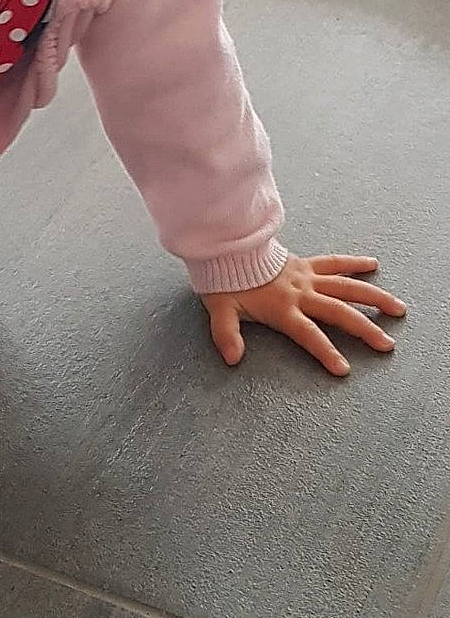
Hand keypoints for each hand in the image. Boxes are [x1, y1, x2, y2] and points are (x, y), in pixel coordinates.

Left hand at [202, 254, 405, 378]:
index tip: (344, 369)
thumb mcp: (220, 311)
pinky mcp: (307, 264)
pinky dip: (353, 263)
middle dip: (364, 329)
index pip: (308, 334)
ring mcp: (307, 277)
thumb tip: (233, 358)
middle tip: (387, 345)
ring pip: (347, 287)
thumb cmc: (226, 281)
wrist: (228, 247)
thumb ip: (227, 334)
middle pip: (339, 312)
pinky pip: (334, 262)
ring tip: (397, 308)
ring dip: (373, 297)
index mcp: (283, 308)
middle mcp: (302, 293)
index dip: (326, 351)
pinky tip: (373, 264)